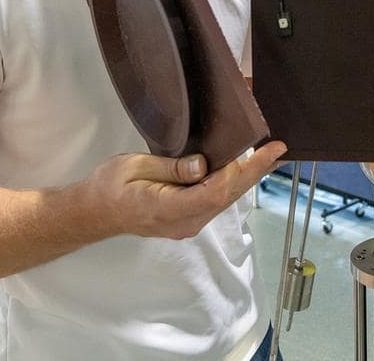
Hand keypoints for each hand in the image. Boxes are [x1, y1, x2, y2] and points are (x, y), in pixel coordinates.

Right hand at [80, 141, 286, 239]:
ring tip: (269, 155)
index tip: (264, 151)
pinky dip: (233, 183)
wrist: (94, 212)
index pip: (216, 191)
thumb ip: (171, 168)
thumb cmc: (109, 186)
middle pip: (227, 196)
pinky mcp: (187, 220)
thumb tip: (203, 165)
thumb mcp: (136, 167)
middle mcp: (183, 222)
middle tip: (279, 148)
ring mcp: (187, 225)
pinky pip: (216, 201)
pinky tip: (244, 169)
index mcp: (168, 209)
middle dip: (255, 171)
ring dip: (247, 178)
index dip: (243, 170)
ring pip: (225, 200)